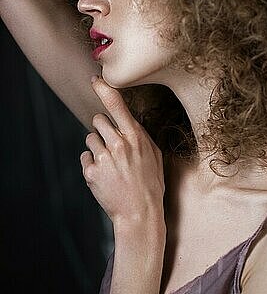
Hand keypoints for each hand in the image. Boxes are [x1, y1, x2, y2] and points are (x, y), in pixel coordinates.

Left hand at [80, 77, 164, 228]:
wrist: (140, 213)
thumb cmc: (151, 184)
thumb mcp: (155, 155)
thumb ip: (140, 136)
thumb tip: (129, 121)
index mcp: (136, 137)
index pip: (116, 105)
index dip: (104, 89)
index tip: (95, 80)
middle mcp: (118, 144)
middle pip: (98, 119)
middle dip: (103, 128)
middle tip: (112, 143)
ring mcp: (103, 158)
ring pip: (90, 138)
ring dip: (97, 146)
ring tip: (111, 163)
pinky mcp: (91, 172)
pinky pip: (85, 157)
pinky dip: (92, 163)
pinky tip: (105, 175)